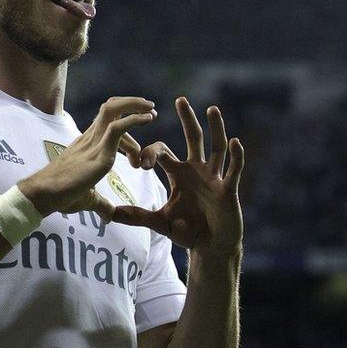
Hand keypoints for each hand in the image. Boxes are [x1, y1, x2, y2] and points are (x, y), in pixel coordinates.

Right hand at [18, 96, 156, 221]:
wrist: (41, 195)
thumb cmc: (59, 196)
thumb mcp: (87, 198)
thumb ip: (101, 203)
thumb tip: (110, 215)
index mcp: (86, 144)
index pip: (105, 121)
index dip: (125, 121)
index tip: (140, 138)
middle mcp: (89, 138)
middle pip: (109, 108)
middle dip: (132, 104)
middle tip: (150, 111)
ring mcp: (93, 143)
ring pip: (113, 111)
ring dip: (135, 107)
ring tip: (151, 113)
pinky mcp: (98, 154)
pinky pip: (117, 128)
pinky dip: (134, 120)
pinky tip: (147, 119)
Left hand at [113, 97, 244, 255]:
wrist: (209, 248)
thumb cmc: (186, 232)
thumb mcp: (159, 222)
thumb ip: (137, 216)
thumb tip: (110, 213)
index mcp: (178, 174)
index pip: (162, 152)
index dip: (150, 153)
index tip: (140, 164)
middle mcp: (196, 170)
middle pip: (193, 138)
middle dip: (187, 119)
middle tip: (180, 99)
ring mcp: (214, 178)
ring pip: (216, 148)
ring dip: (215, 128)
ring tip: (212, 109)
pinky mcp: (228, 189)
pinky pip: (233, 169)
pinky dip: (235, 156)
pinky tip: (234, 141)